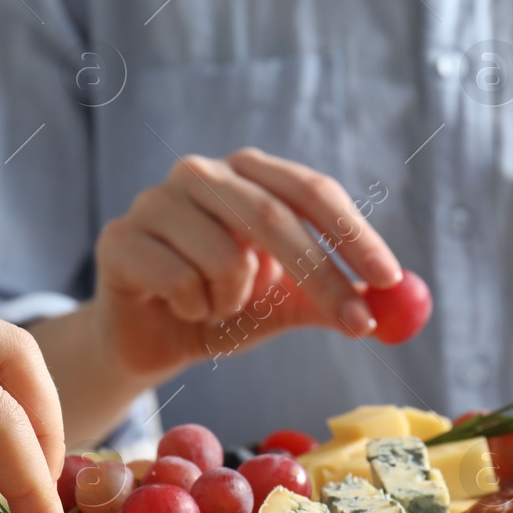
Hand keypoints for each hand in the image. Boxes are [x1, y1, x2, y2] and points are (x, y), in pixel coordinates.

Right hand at [87, 148, 400, 378]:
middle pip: (274, 216)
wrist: (150, 339)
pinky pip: (180, 282)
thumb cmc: (223, 308)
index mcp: (248, 173)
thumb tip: (392, 301)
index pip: (311, 190)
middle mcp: (201, 173)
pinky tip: (179, 308)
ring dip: (236, 302)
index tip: (390, 279)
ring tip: (217, 306)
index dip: (354, 234)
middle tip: (359, 323)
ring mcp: (154, 201)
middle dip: (322, 276)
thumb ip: (333, 296)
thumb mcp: (286, 303)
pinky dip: (194, 311)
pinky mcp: (119, 238)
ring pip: (226, 258)